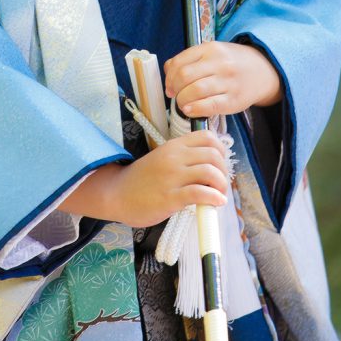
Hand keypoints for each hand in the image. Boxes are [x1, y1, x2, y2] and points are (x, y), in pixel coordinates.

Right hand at [58, 130, 227, 226]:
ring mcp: (172, 176)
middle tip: (219, 185)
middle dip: (224, 171)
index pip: (208, 137)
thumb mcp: (162, 159)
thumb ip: (182, 158)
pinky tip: (216, 203)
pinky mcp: (170, 197)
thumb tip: (209, 165)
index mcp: (174, 146)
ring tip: (218, 196)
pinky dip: (214, 198)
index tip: (219, 165)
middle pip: (213, 154)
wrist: (116, 193)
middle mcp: (174, 157)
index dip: (220, 150)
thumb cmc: (141, 180)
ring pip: (210, 172)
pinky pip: (200, 193)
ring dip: (221, 185)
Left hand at [164, 41, 282, 117]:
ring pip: (195, 91)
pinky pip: (210, 106)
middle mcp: (220, 63)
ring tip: (183, 104)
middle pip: (185, 76)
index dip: (169, 77)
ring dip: (182, 100)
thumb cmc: (232, 62)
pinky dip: (195, 109)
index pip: (180, 62)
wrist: (264, 71)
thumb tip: (168, 71)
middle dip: (174, 89)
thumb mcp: (212, 52)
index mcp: (211, 49)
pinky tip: (190, 110)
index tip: (169, 86)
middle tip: (174, 95)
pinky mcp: (234, 100)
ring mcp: (228, 82)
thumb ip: (190, 58)